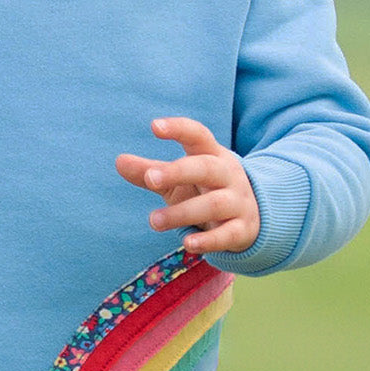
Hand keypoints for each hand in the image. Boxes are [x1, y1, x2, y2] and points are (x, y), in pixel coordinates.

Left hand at [115, 117, 259, 255]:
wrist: (250, 218)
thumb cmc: (204, 191)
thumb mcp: (177, 180)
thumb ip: (150, 171)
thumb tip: (119, 161)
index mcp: (212, 155)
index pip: (198, 135)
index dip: (179, 129)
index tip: (154, 126)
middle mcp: (228, 175)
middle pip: (206, 168)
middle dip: (178, 172)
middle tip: (150, 178)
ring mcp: (238, 202)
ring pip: (213, 204)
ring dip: (182, 213)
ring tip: (154, 221)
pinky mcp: (242, 230)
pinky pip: (227, 235)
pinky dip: (208, 241)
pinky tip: (188, 244)